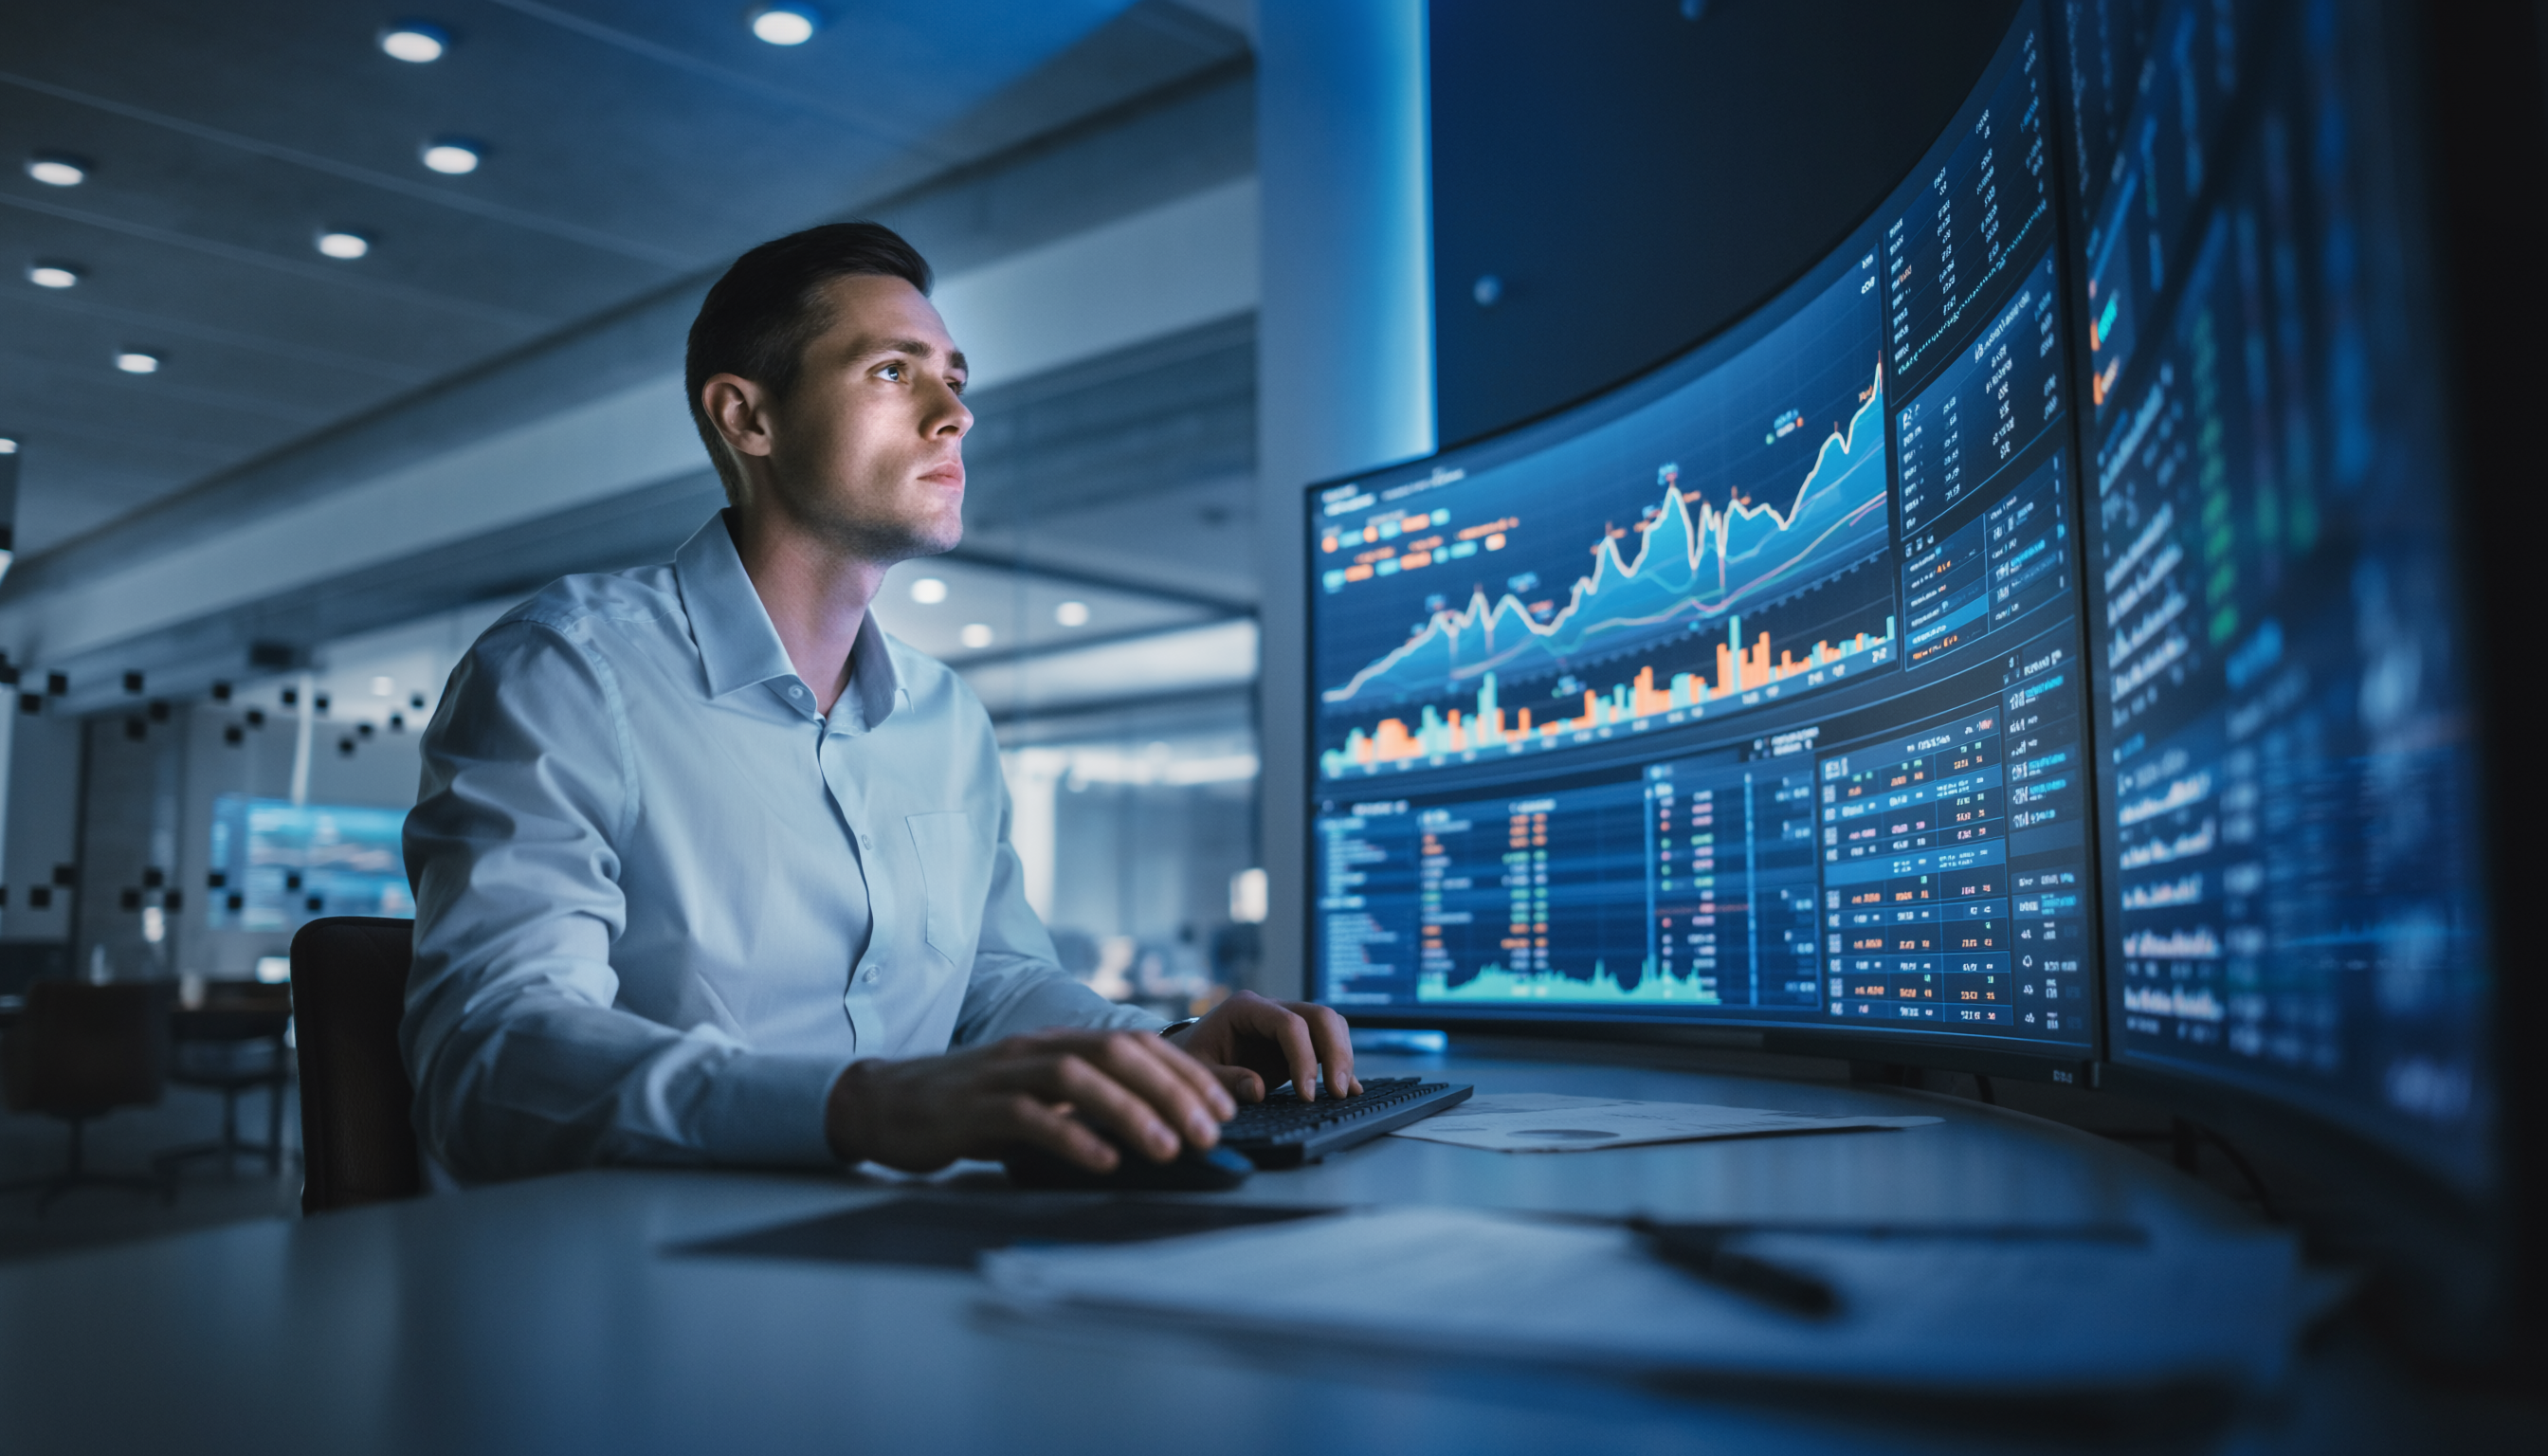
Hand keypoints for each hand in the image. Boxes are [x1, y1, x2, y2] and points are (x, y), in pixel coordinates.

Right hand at [824, 1028, 1235, 1173]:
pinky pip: (1030, 1117)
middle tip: (1212, 1131)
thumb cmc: (971, 1107)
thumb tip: (1158, 1128)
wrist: (887, 1104)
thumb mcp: (1038, 1099)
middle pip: (1117, 1053)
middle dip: (1172, 1090)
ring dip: (1132, 1111)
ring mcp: (1004, 1075)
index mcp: (1058, 1042)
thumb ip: (1087, 1106)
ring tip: (1170, 1148)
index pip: (1136, 1043)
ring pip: (1079, 1078)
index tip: (1224, 1106)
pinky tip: (1103, 1162)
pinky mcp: (974, 1108)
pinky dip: (1072, 1137)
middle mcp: (1036, 1048)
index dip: (1185, 1072)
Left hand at [1169, 991, 1359, 1102]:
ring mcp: (1286, 1021)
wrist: (1188, 1051)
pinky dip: (1339, 1064)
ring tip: (1342, 1094)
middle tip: (1337, 1092)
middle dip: (1336, 1053)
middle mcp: (1271, 1008)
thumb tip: (1258, 1089)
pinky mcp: (1295, 1040)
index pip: (1289, 1023)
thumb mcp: (1197, 1071)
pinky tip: (1348, 1088)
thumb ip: (1224, 1080)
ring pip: (1330, 1025)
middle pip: (1320, 1016)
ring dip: (1342, 1057)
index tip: (1306, 1094)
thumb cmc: (1190, 1058)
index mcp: (1245, 1008)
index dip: (1304, 1057)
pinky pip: (1327, 1042)